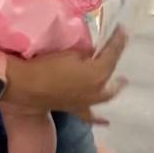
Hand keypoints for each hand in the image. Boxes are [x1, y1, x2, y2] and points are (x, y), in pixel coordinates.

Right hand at [5, 28, 127, 116]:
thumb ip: (85, 54)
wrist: (30, 87)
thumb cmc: (49, 66)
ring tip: (121, 84)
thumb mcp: (70, 53)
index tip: (122, 30)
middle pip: (112, 76)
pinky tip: (106, 122)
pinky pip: (92, 117)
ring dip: (114, 89)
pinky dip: (100, 119)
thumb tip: (92, 54)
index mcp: (98, 73)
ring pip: (106, 96)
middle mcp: (98, 90)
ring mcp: (89, 102)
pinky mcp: (78, 110)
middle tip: (122, 56)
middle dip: (117, 64)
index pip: (112, 54)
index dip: (118, 41)